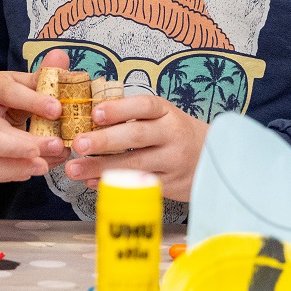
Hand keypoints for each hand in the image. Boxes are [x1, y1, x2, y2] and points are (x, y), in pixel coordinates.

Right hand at [0, 67, 68, 170]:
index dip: (33, 100)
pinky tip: (34, 170)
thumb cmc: (1, 94)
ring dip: (21, 165)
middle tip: (58, 147)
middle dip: (27, 144)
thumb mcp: (19, 80)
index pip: (9, 92)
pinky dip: (12, 173)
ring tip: (50, 163)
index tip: (57, 109)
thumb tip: (62, 57)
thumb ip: (41, 73)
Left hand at [62, 95, 207, 200]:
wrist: (215, 158)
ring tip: (75, 169)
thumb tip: (88, 117)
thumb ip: (132, 115)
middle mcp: (171, 135)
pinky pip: (140, 184)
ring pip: (135, 164)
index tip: (95, 113)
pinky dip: (114, 184)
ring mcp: (173, 161)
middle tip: (78, 145)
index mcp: (166, 112)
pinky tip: (93, 183)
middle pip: (137, 136)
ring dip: (101, 167)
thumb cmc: (175, 132)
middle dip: (104, 141)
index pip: (143, 106)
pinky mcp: (171, 184)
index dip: (119, 109)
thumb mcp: (162, 116)